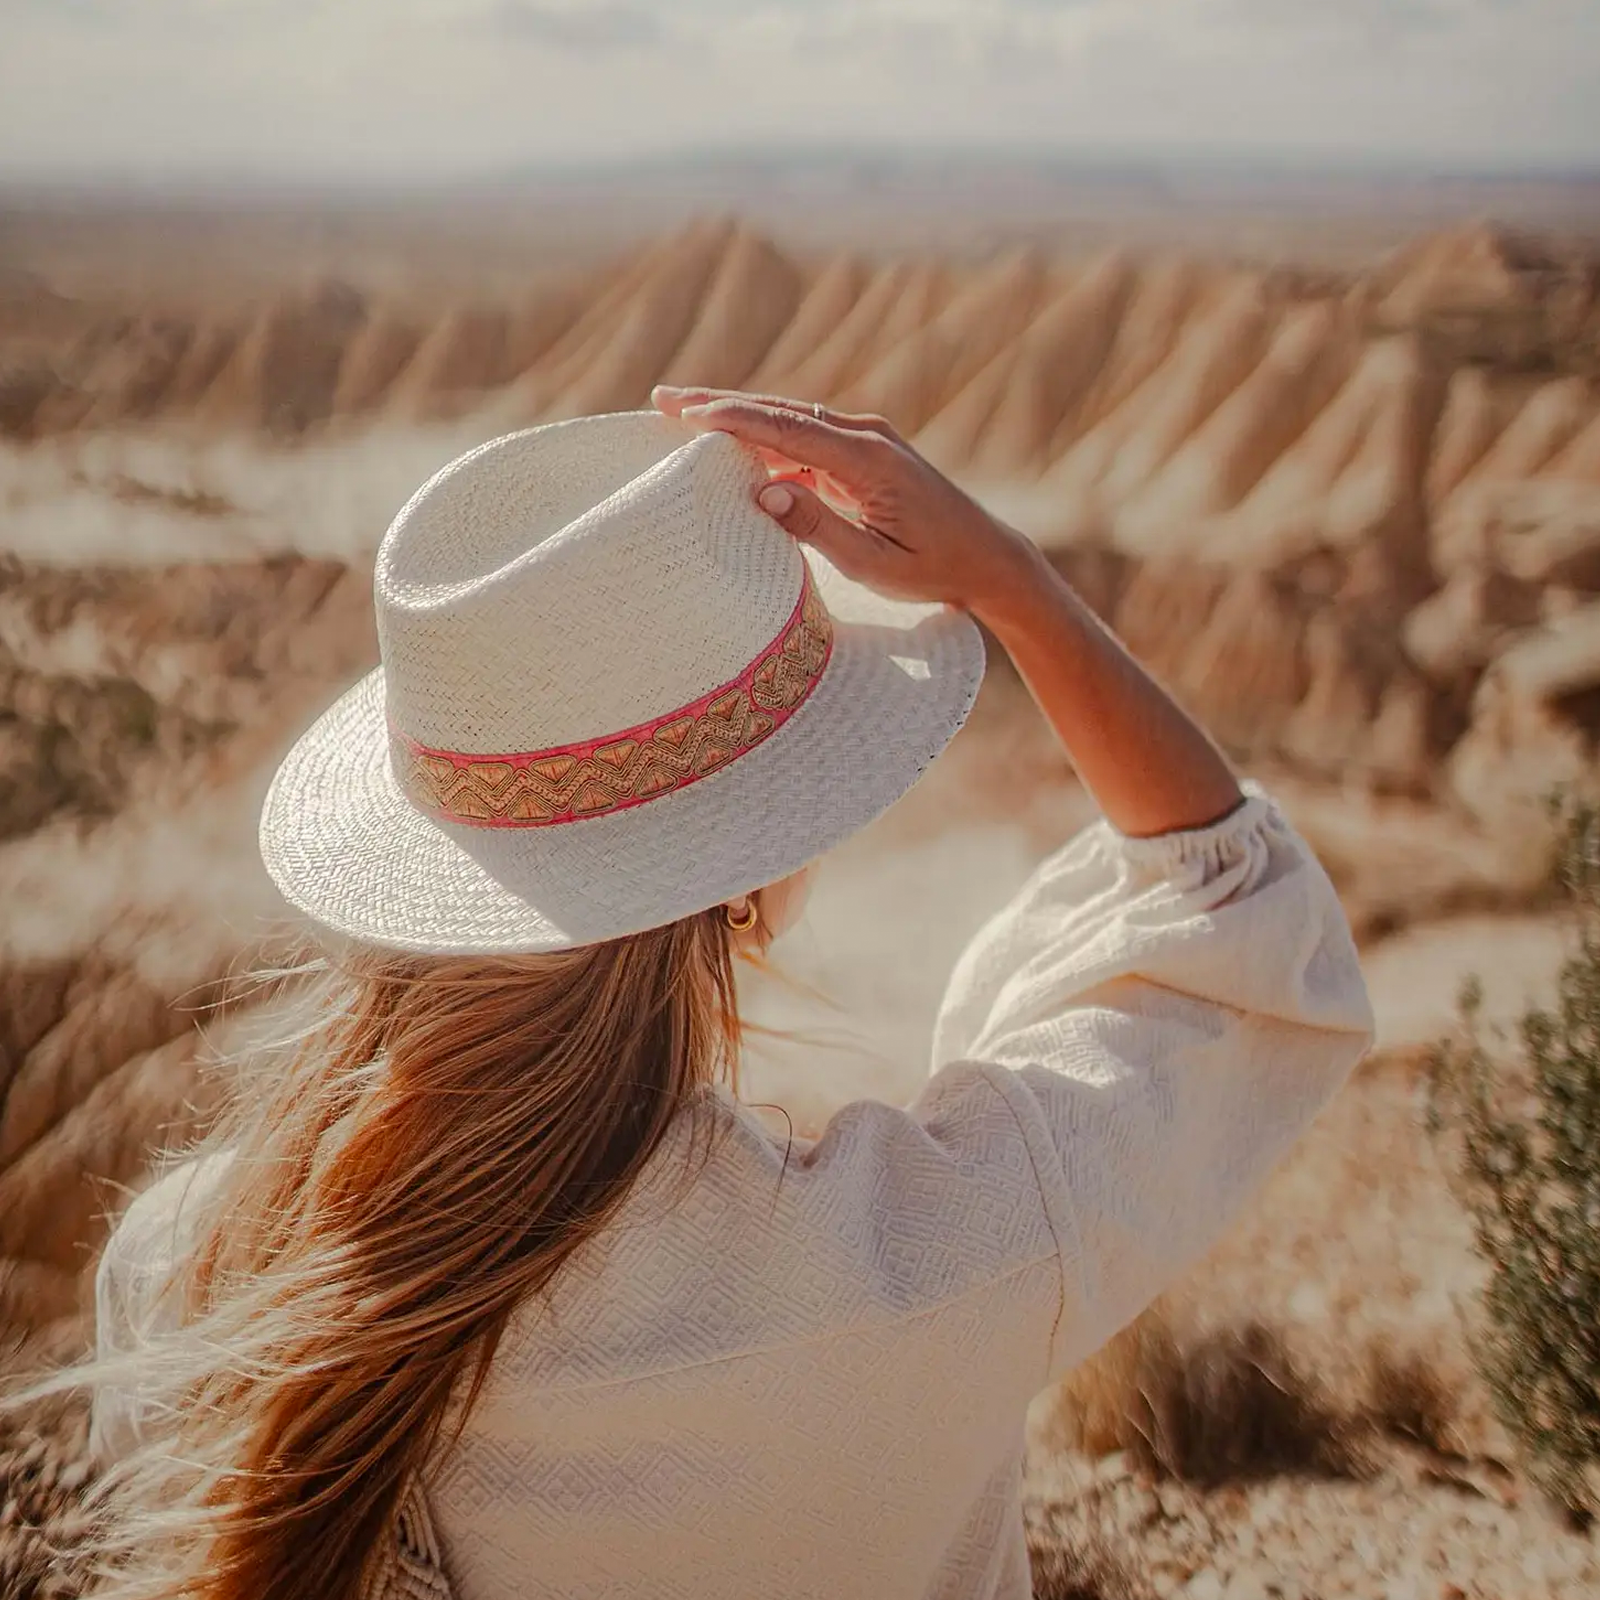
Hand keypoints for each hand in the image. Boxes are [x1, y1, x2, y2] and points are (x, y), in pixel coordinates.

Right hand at [651, 386, 1041, 616]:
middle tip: (662, 398)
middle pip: (780, 412)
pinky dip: (765, 436)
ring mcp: (867, 441)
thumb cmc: (935, 569)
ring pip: (790, 419)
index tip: (685, 414)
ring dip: (737, 415)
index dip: (733, 421)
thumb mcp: (876, 563)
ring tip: (681, 412)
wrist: (989, 559)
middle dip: (719, 404)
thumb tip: (765, 491)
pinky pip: (805, 438)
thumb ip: (820, 527)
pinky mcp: (865, 454)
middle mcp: (866, 437)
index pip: (787, 430)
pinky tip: (732, 445)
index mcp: (868, 460)